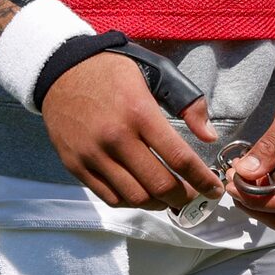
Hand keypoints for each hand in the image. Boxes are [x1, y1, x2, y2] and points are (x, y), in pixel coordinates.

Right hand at [41, 54, 225, 212]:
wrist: (60, 70)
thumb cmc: (113, 71)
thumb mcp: (157, 72)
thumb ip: (188, 102)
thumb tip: (209, 136)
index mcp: (139, 112)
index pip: (180, 158)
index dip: (203, 180)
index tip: (214, 189)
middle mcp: (116, 138)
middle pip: (160, 185)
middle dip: (185, 198)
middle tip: (194, 196)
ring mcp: (93, 155)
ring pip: (136, 198)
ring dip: (160, 204)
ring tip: (170, 197)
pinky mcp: (75, 165)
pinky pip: (110, 197)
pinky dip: (132, 202)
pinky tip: (143, 194)